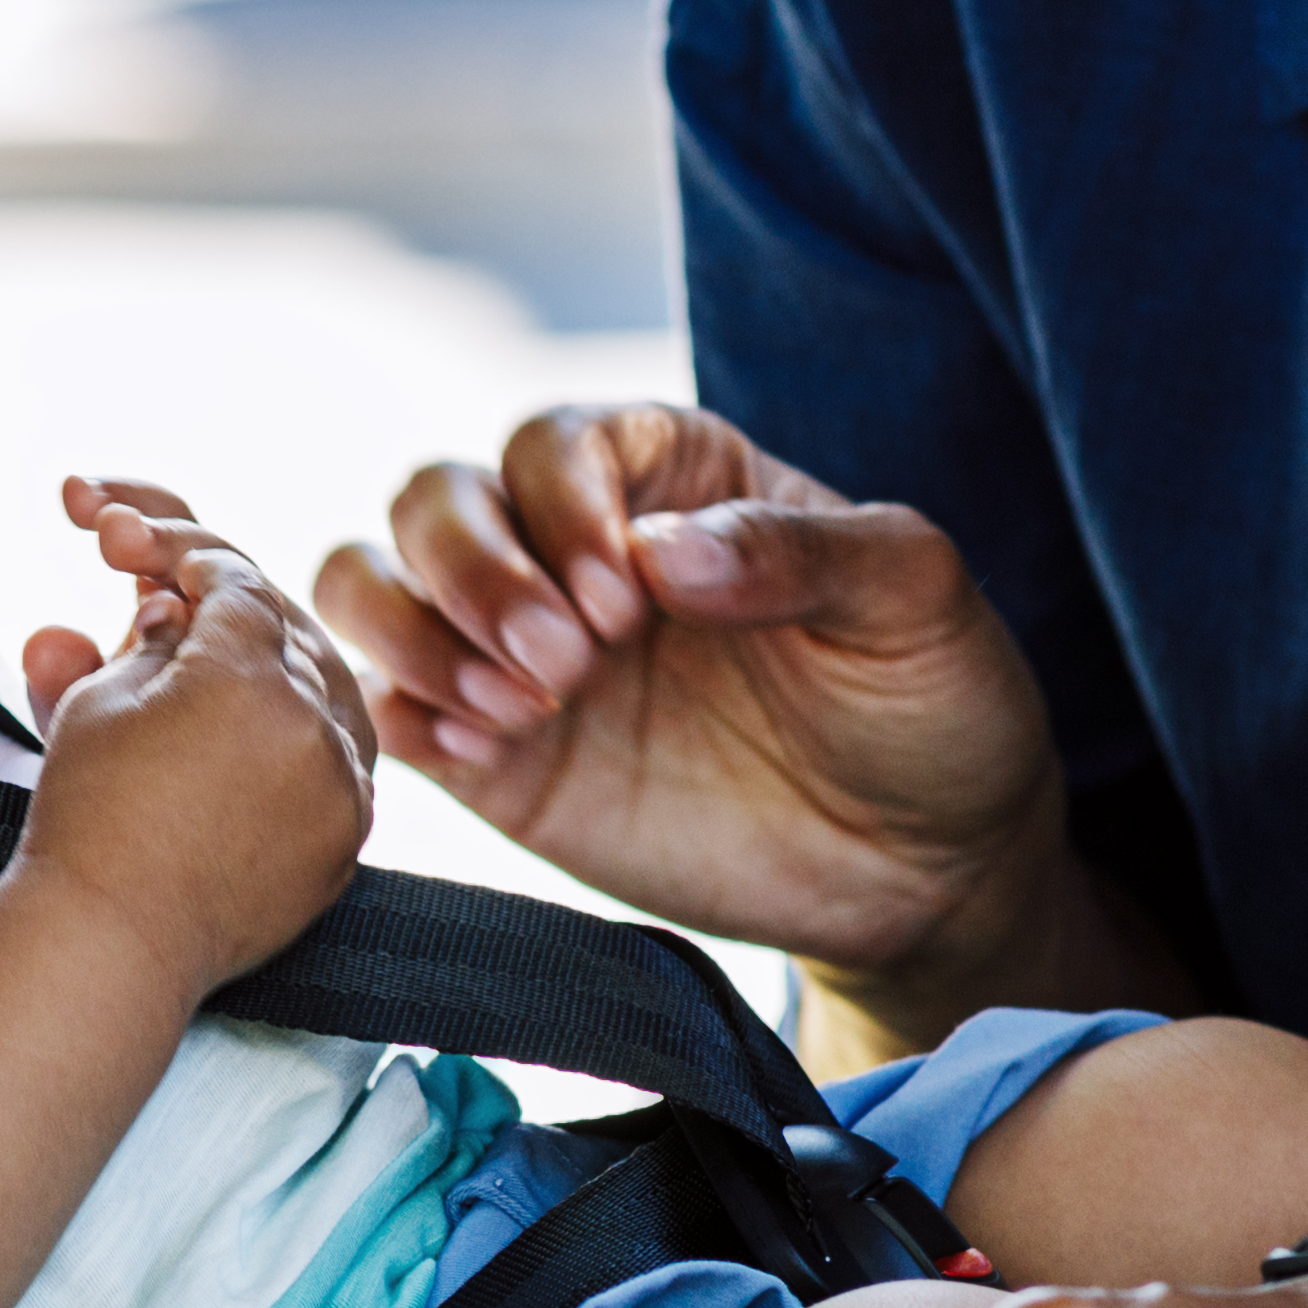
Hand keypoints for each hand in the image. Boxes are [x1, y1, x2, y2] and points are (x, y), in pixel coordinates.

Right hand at [6, 478, 370, 992]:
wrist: (111, 942)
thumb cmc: (89, 818)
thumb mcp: (101, 700)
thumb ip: (150, 638)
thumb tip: (177, 611)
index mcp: (247, 676)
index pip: (236, 585)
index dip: (193, 562)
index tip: (162, 562)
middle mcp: (313, 725)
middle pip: (289, 632)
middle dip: (237, 614)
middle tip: (187, 611)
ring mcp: (341, 787)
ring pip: (328, 692)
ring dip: (279, 670)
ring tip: (220, 672)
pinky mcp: (348, 841)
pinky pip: (343, 762)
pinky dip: (307, 738)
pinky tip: (259, 736)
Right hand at [310, 403, 1088, 1013]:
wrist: (928, 869)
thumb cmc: (933, 704)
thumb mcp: (914, 597)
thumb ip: (797, 551)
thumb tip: (662, 552)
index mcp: (669, 479)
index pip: (552, 438)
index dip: (562, 504)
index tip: (629, 598)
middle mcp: (572, 550)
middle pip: (435, 496)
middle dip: (475, 568)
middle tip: (567, 662)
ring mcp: (521, 654)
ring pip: (374, 580)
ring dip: (414, 627)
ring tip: (515, 702)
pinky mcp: (494, 760)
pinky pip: (388, 708)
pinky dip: (399, 713)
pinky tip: (481, 749)